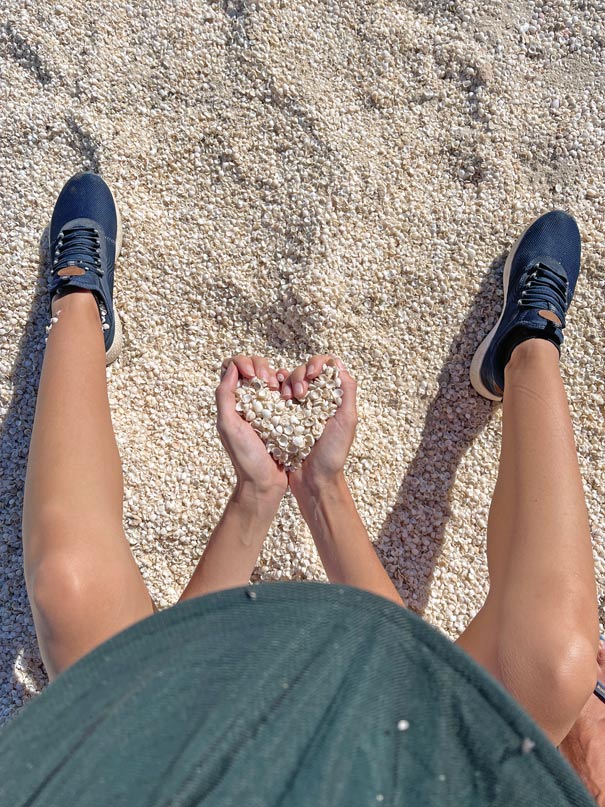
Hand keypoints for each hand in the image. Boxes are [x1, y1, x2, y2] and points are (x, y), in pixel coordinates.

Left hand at [216, 355, 289, 500]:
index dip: (244, 363)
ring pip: (272, 375)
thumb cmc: (245, 457)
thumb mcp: (228, 425)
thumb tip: (231, 367)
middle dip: (262, 367)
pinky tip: (293, 395)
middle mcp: (248, 400)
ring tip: (281, 391)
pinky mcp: (283, 413)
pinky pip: (286, 390)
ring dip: (277, 376)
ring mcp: (266, 406)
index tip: (252, 377)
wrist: (265, 482)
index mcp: (232, 401)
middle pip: (253, 366)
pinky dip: (290, 386)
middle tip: (267, 383)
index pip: (232, 366)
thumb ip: (225, 396)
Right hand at [283, 354, 357, 491]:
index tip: (312, 375)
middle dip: (300, 375)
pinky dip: (274, 390)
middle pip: (305, 370)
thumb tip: (337, 365)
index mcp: (333, 397)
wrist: (312, 479)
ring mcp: (298, 407)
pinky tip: (275, 397)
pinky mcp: (282, 417)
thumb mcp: (347, 421)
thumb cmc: (332, 454)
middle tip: (300, 393)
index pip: (326, 367)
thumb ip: (346, 392)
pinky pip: (275, 395)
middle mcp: (316, 399)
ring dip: (286, 383)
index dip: (317, 364)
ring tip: (287, 398)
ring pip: (288, 380)